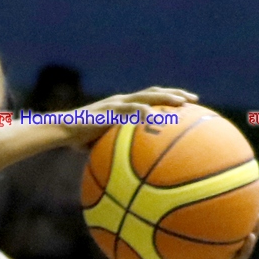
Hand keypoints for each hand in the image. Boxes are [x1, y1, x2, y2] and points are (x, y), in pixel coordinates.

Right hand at [65, 86, 198, 145]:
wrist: (64, 130)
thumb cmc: (82, 139)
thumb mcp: (106, 142)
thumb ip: (121, 146)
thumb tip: (138, 167)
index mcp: (123, 106)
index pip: (151, 97)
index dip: (169, 97)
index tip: (189, 103)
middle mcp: (122, 101)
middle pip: (154, 92)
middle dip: (175, 94)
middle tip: (195, 99)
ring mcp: (116, 104)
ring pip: (146, 96)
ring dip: (165, 98)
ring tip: (182, 103)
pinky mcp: (109, 110)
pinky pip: (130, 109)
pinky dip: (143, 111)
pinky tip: (155, 116)